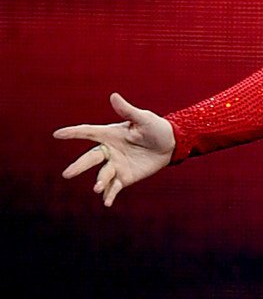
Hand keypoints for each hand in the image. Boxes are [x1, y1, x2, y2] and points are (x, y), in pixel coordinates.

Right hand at [53, 92, 174, 206]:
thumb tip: (113, 96)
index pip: (88, 132)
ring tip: (97, 188)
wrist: (170, 145)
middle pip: (91, 158)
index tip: (57, 134)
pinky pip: (113, 187)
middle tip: (67, 174)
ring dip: (99, 182)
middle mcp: (109, 150)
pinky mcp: (124, 177)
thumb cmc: (155, 127)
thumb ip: (127, 110)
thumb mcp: (143, 118)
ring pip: (102, 174)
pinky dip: (109, 195)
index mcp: (110, 134)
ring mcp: (115, 165)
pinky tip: (107, 203)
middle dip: (79, 166)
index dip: (73, 133)